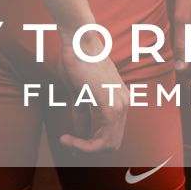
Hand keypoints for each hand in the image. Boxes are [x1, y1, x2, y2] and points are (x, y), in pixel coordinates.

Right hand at [54, 37, 127, 155]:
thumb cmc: (76, 62)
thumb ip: (81, 117)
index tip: (68, 141)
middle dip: (88, 149)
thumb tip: (76, 139)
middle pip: (112, 144)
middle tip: (66, 143)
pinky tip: (68, 139)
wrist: (79, 41)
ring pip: (108, 145)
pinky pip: (103, 139)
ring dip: (85, 149)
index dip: (90, 145)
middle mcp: (125, 103)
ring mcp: (120, 105)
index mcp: (119, 100)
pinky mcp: (111, 106)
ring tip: (66, 141)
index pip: (111, 135)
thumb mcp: (78, 95)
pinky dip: (85, 145)